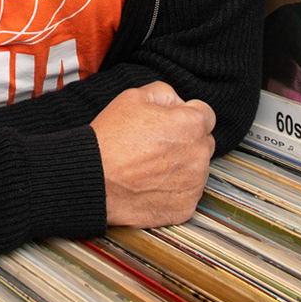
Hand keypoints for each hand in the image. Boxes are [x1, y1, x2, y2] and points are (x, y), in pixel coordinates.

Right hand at [92, 82, 215, 227]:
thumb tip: (178, 103)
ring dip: (182, 167)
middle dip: (187, 142)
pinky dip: (174, 191)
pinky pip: (187, 194)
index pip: (206, 116)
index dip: (186, 116)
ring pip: (197, 170)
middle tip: (157, 145)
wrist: (94, 180)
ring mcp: (194, 184)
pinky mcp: (186, 208)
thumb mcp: (133, 97)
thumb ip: (165, 94)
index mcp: (192, 125)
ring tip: (151, 167)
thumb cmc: (111, 139)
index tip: (171, 124)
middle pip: (203, 143)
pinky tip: (151, 185)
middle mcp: (200, 155)